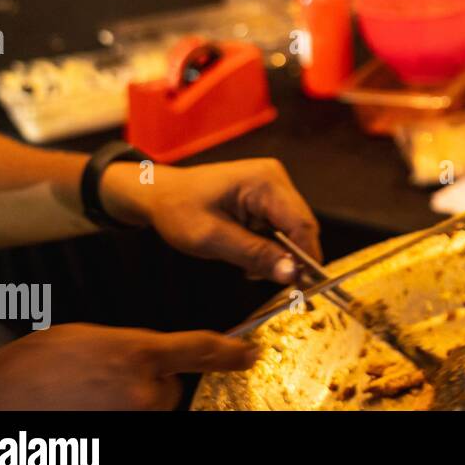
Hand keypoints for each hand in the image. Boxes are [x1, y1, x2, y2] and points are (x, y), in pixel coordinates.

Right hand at [0, 324, 257, 409]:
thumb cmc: (35, 366)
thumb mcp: (92, 337)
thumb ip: (133, 346)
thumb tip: (155, 356)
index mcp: (138, 353)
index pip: (200, 349)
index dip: (231, 351)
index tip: (250, 352)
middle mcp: (143, 391)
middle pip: (170, 386)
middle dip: (150, 379)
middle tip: (107, 373)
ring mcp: (133, 418)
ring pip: (151, 407)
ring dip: (132, 400)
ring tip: (90, 392)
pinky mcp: (120, 435)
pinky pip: (135, 420)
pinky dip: (118, 413)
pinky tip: (89, 406)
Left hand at [102, 158, 321, 283]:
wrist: (159, 193)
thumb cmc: (178, 210)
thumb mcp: (211, 239)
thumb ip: (254, 255)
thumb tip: (291, 274)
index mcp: (264, 181)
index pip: (301, 224)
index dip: (305, 257)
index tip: (300, 286)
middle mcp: (275, 178)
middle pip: (301, 226)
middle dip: (290, 257)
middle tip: (271, 282)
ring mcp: (274, 184)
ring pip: (294, 228)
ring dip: (280, 252)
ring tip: (250, 266)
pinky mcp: (269, 193)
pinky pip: (282, 224)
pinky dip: (271, 244)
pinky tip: (250, 252)